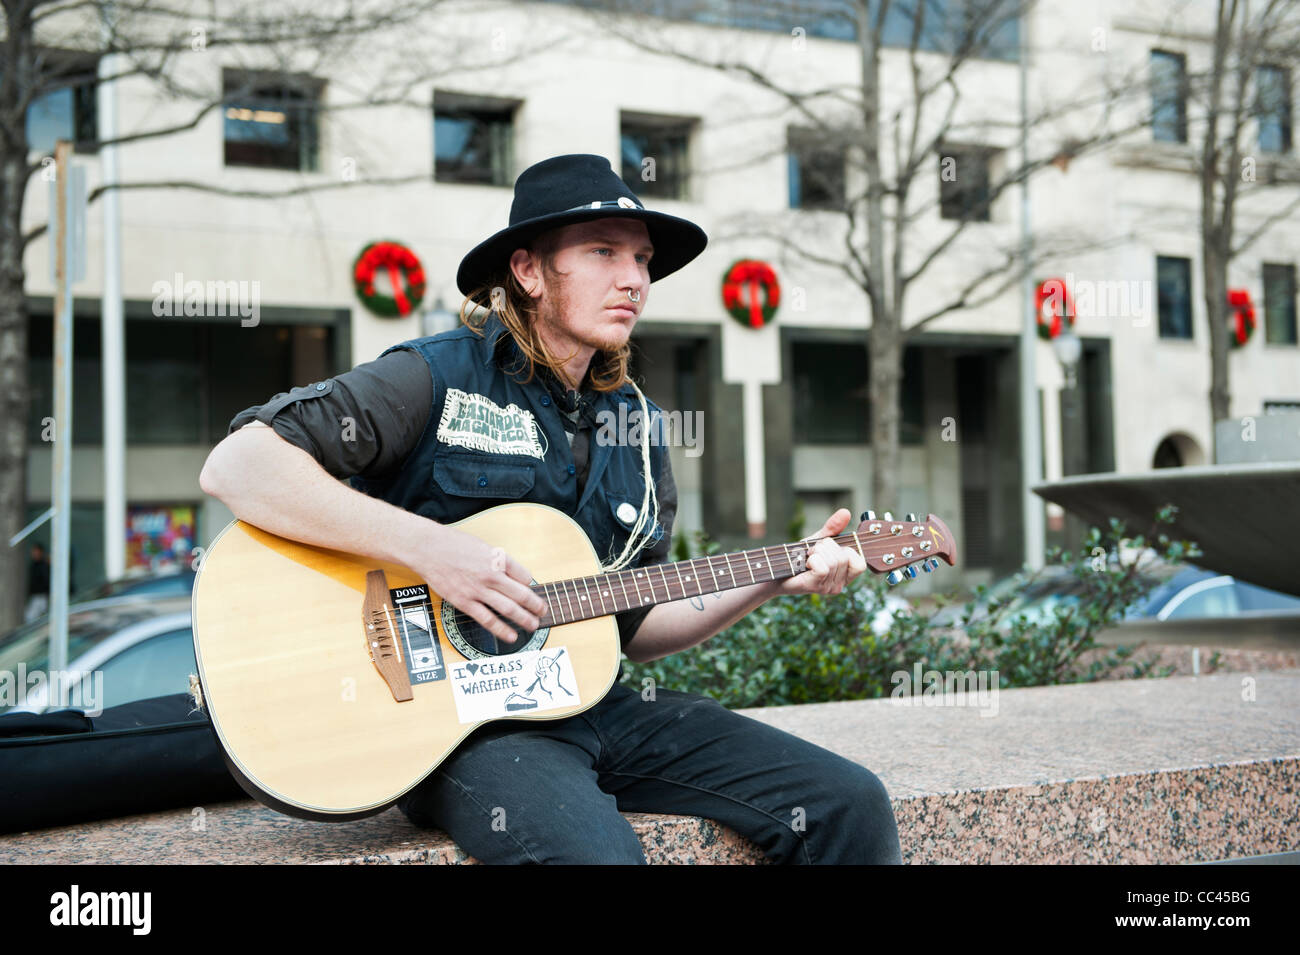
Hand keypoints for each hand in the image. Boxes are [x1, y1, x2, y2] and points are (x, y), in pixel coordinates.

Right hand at [411, 524, 546, 644]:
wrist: (428, 549)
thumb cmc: (454, 544)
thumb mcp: (483, 546)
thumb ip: (499, 561)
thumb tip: (514, 575)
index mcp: (498, 559)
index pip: (524, 576)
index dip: (531, 585)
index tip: (532, 591)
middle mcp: (491, 575)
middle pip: (521, 594)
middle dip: (536, 606)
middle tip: (543, 612)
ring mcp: (478, 590)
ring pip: (508, 609)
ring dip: (524, 619)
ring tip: (533, 625)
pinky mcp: (465, 602)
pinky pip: (487, 619)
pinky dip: (502, 629)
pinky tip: (511, 635)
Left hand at [776, 508, 866, 595]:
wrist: (775, 569)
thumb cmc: (798, 557)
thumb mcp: (818, 540)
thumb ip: (833, 528)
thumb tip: (845, 512)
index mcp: (844, 576)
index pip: (860, 564)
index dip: (847, 551)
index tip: (830, 549)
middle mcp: (839, 585)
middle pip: (843, 557)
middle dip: (825, 547)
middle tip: (812, 552)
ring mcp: (828, 588)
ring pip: (833, 561)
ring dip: (817, 552)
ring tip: (807, 557)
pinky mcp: (816, 586)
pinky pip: (823, 567)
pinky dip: (812, 559)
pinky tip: (805, 564)